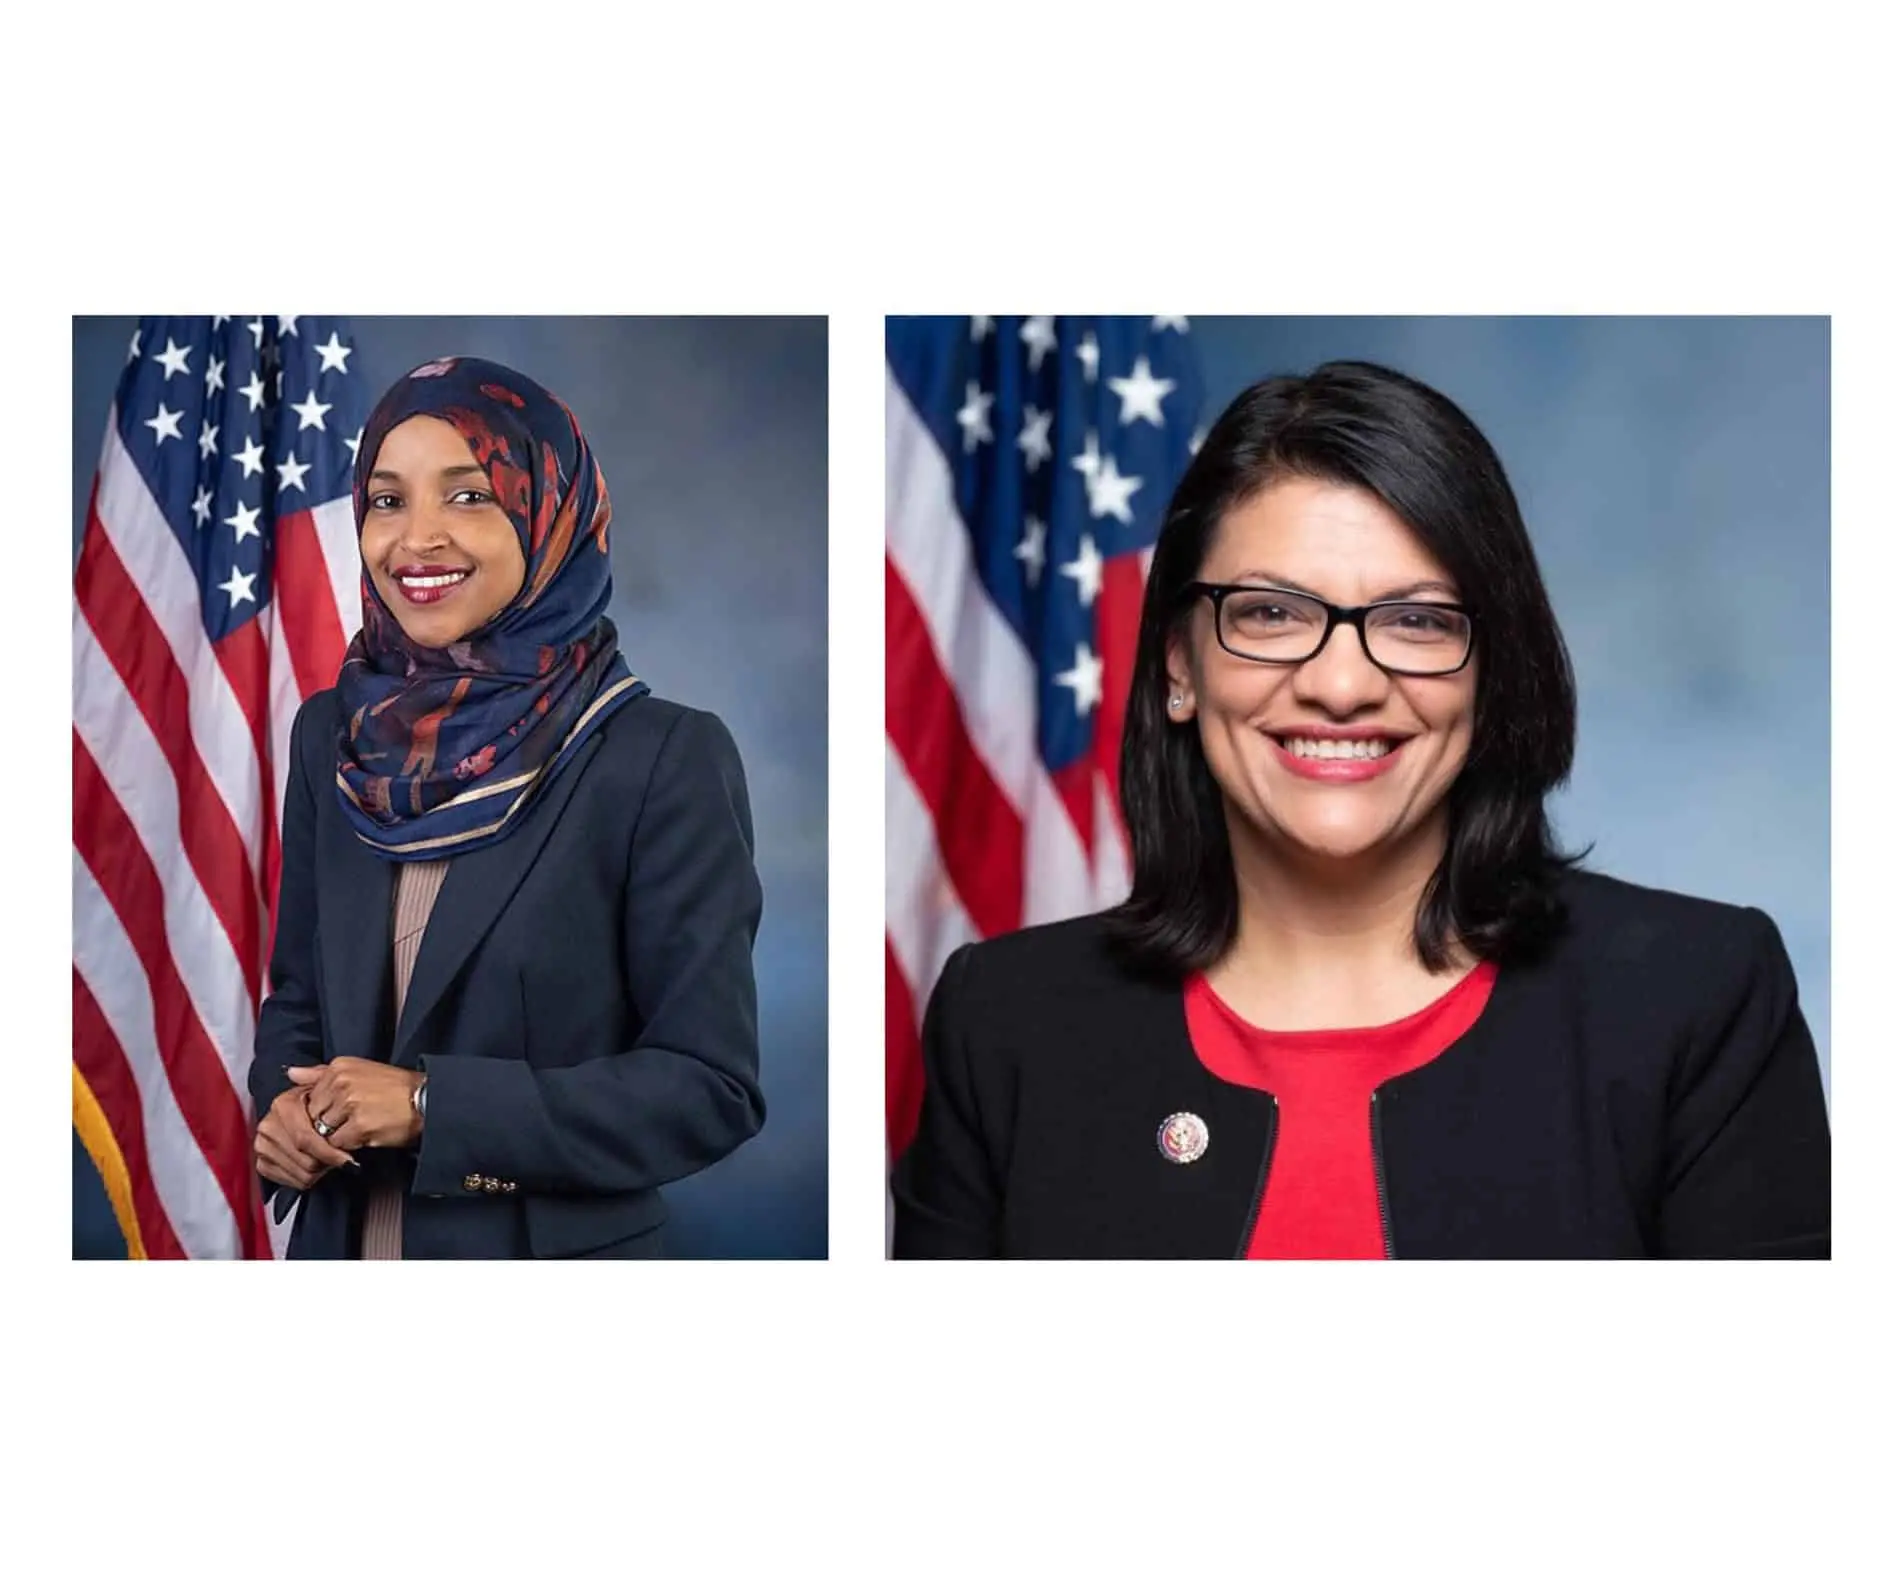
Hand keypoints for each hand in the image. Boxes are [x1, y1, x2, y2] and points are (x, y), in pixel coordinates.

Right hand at [255, 1084, 357, 1189]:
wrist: (311, 1121)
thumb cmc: (325, 1105)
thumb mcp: (327, 1088)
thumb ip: (317, 1078)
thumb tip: (292, 1072)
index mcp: (282, 1105)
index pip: (305, 1138)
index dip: (328, 1151)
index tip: (347, 1158)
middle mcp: (267, 1125)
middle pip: (304, 1159)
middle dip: (326, 1162)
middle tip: (341, 1160)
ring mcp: (262, 1145)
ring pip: (300, 1172)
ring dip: (319, 1171)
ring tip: (329, 1162)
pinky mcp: (262, 1163)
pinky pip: (289, 1180)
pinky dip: (305, 1179)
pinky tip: (316, 1169)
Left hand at [288, 1058, 423, 1151]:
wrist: (425, 1100)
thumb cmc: (393, 1088)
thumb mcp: (357, 1070)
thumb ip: (320, 1073)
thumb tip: (291, 1073)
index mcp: (338, 1067)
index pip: (309, 1096)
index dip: (321, 1110)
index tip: (338, 1113)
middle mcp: (341, 1082)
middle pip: (313, 1115)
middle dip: (325, 1124)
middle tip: (347, 1124)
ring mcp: (350, 1104)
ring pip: (323, 1131)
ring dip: (336, 1136)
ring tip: (357, 1129)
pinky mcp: (359, 1126)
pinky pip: (337, 1144)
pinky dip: (348, 1146)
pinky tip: (364, 1136)